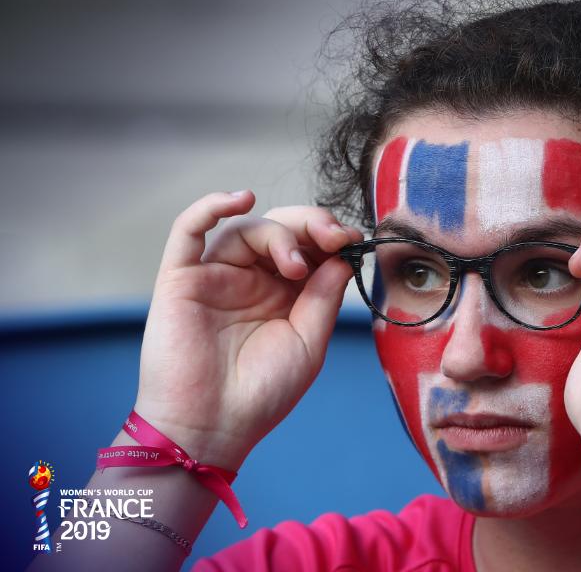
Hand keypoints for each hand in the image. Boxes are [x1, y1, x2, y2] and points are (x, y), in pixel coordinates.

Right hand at [134, 191, 361, 470]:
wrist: (212, 429)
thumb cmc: (261, 394)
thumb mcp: (309, 343)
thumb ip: (324, 297)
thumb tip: (343, 256)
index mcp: (283, 294)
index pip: (308, 248)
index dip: (330, 236)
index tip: (353, 240)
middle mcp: (249, 280)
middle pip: (280, 229)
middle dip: (312, 225)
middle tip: (334, 236)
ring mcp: (215, 276)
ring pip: (246, 229)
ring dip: (278, 234)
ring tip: (296, 265)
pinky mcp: (181, 279)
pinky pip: (188, 230)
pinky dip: (211, 207)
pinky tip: (240, 199)